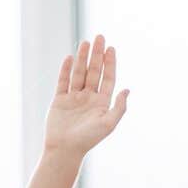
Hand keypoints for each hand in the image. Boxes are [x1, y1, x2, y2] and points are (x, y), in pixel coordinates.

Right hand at [43, 35, 128, 156]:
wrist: (64, 149)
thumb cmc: (88, 139)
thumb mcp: (109, 123)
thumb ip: (119, 106)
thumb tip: (127, 89)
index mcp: (101, 103)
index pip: (108, 78)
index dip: (110, 63)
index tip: (111, 48)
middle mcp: (88, 98)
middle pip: (94, 71)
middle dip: (96, 54)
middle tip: (99, 37)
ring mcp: (74, 99)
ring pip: (79, 74)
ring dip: (82, 58)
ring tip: (85, 42)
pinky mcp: (59, 101)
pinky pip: (63, 82)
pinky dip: (66, 70)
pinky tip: (69, 57)